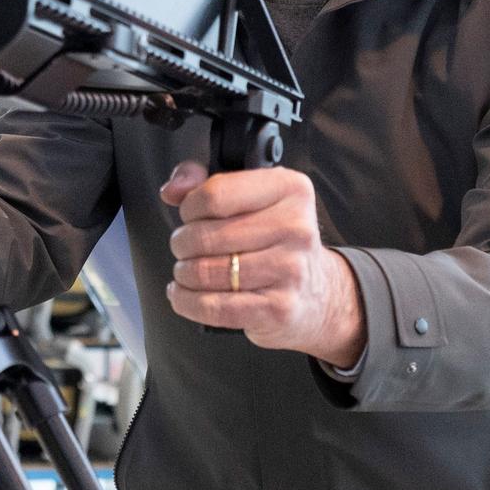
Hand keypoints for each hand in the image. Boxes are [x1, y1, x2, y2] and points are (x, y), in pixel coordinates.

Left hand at [161, 161, 364, 365]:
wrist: (317, 294)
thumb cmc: (273, 240)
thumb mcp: (248, 197)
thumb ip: (202, 181)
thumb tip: (172, 190)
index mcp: (289, 189)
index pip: (215, 194)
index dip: (189, 208)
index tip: (190, 216)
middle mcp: (295, 227)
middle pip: (205, 236)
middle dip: (182, 244)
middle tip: (185, 248)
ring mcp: (290, 270)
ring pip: (206, 272)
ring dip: (183, 274)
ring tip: (186, 271)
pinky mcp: (280, 309)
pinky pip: (214, 307)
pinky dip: (187, 302)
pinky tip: (183, 295)